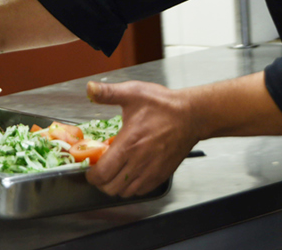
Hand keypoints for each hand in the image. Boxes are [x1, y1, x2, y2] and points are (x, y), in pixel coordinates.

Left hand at [85, 80, 198, 197]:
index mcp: (129, 144)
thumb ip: (109, 92)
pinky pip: (141, 191)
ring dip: (116, 185)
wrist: (191, 115)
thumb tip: (90, 88)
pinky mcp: (161, 175)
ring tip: (115, 170)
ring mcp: (151, 171)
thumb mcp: (134, 93)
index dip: (91, 174)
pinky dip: (132, 187)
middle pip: (110, 187)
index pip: (102, 174)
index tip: (90, 167)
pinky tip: (131, 172)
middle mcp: (139, 162)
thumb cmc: (164, 106)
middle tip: (100, 168)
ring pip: (125, 192)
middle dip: (101, 181)